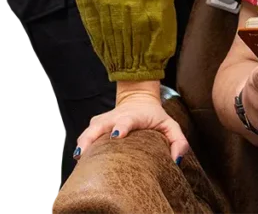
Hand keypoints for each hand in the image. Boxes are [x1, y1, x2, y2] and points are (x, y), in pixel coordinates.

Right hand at [75, 85, 189, 163]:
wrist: (138, 98)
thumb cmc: (154, 116)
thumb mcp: (170, 125)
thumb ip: (178, 141)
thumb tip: (176, 160)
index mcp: (134, 116)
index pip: (127, 120)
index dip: (122, 127)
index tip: (117, 135)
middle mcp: (115, 117)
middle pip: (100, 125)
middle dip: (92, 137)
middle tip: (85, 151)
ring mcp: (104, 121)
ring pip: (89, 130)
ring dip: (83, 142)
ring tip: (79, 157)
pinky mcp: (96, 125)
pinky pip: (86, 135)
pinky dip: (82, 144)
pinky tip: (79, 158)